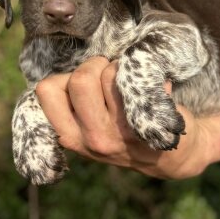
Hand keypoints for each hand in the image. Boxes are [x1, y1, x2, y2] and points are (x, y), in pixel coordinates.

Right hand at [35, 57, 209, 178]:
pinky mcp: (147, 126)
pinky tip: (155, 89)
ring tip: (129, 85)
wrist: (172, 156)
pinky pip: (137, 82)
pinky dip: (147, 77)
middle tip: (109, 78)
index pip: (47, 90)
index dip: (66, 77)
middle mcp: (91, 138)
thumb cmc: (124, 131)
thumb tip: (64, 62)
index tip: (85, 85)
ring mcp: (120, 133)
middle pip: (80, 79)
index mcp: (70, 136)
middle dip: (95, 66)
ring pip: (110, 74)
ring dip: (120, 70)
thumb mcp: (88, 128)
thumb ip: (73, 104)